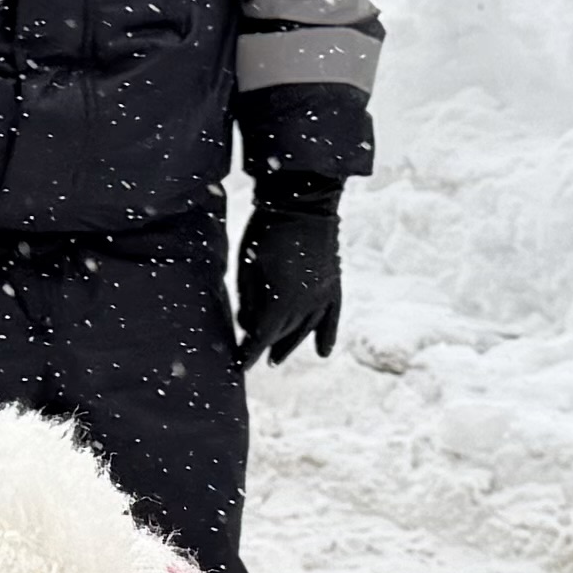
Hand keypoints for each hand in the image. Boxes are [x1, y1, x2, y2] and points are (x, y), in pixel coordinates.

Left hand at [234, 183, 344, 363]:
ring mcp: (322, 297)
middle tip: (254, 356)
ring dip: (291, 345)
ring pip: (305, 330)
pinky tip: (322, 352)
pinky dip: (327, 335)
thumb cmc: (265, 234)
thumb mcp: (247, 268)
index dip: (249, 353)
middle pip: (282, 334)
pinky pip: (332, 317)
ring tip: (277, 358)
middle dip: (266, 346)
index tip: (239, 366)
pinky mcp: (333, 286)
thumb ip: (247, 302)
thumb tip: (248, 326)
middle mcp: (305, 306)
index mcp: (281, 303)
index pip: (261, 338)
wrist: (302, 205)